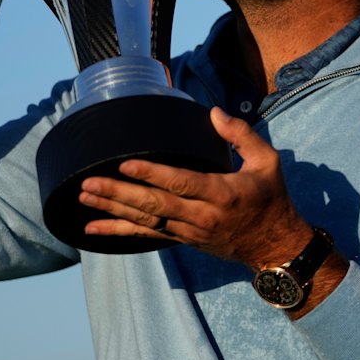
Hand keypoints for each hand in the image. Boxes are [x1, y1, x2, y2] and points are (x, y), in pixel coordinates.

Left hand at [79, 107, 313, 268]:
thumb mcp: (268, 162)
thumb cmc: (271, 198)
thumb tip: (213, 112)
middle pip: (153, 205)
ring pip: (145, 221)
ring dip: (112, 209)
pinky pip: (146, 236)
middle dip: (119, 193)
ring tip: (84, 196)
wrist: (275, 246)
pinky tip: (94, 227)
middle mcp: (201, 215)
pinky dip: (119, 231)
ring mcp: (189, 231)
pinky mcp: (182, 239)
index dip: (151, 174)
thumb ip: (241, 135)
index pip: (181, 182)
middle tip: (88, 183)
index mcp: (221, 193)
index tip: (125, 164)